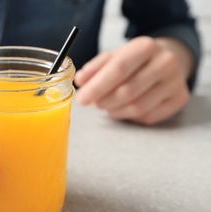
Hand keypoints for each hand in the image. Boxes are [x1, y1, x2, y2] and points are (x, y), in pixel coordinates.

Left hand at [74, 36, 190, 124]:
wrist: (166, 61)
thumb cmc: (133, 61)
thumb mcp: (113, 57)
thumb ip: (94, 68)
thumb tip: (79, 81)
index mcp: (146, 46)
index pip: (118, 69)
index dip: (97, 86)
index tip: (81, 99)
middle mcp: (165, 62)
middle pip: (127, 91)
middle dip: (104, 101)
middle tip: (94, 103)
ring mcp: (175, 82)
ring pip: (136, 108)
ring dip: (115, 110)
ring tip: (107, 104)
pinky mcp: (179, 99)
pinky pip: (147, 117)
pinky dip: (129, 116)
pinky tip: (124, 108)